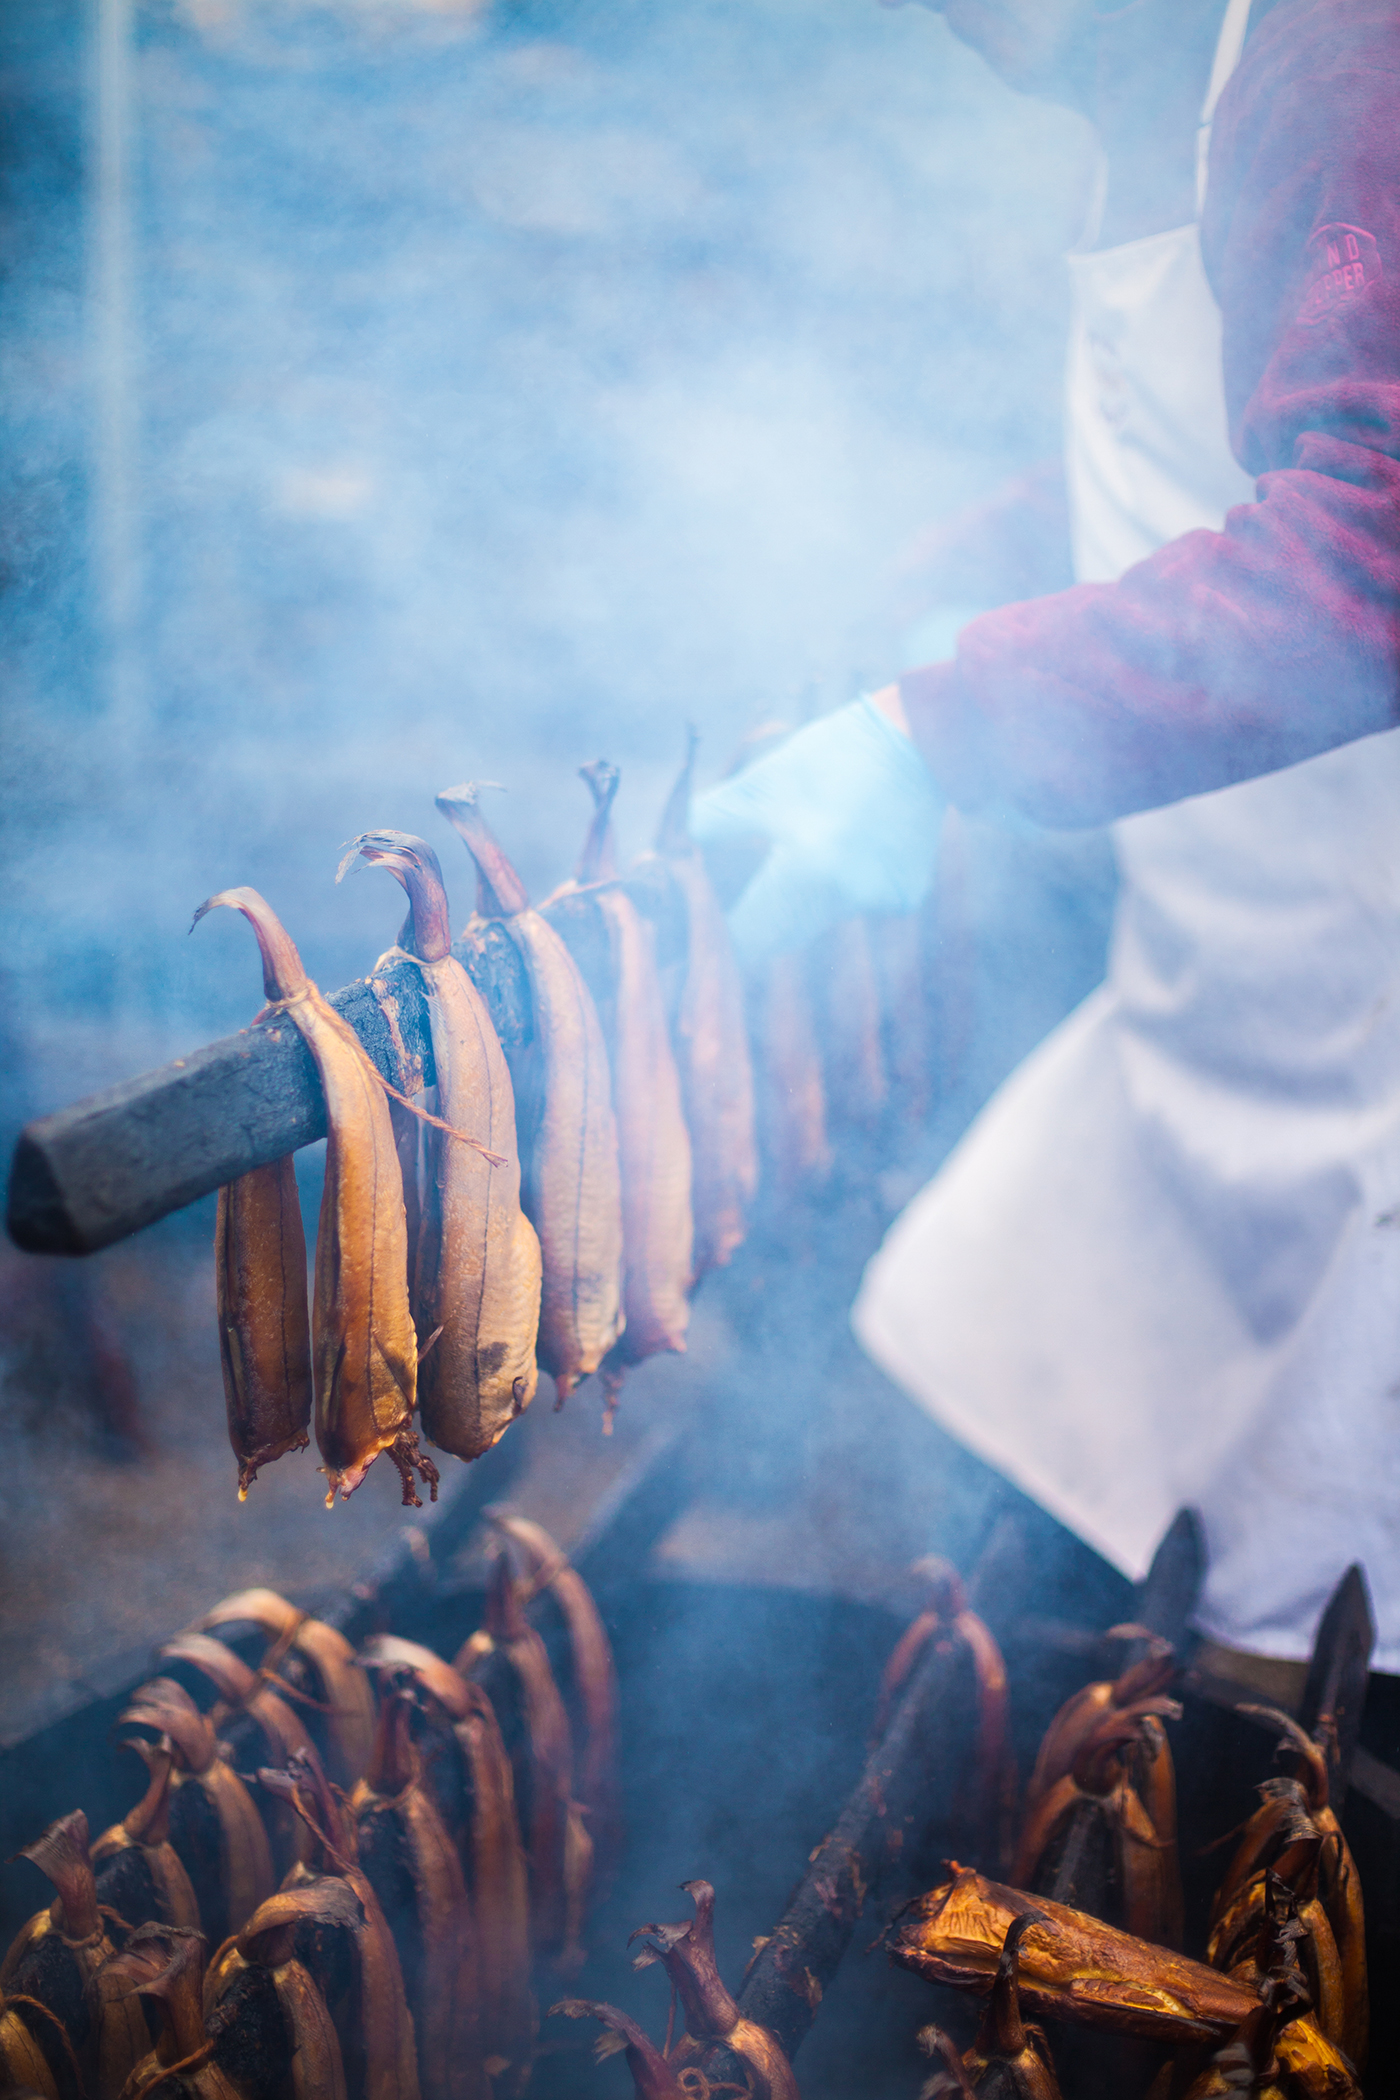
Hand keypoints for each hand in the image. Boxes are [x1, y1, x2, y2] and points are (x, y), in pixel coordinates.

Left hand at [689, 694, 944, 968]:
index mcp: (805, 870)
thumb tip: (670, 857)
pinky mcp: (905, 897)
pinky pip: (855, 906)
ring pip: (818, 922)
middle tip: (742, 883)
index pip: (747, 938)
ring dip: (799, 900)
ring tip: (803, 846)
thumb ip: (706, 826)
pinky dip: (841, 886)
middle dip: (757, 917)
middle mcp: (847, 896)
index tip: (706, 916)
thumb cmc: (830, 757)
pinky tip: (850, 844)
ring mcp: (881, 901)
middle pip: (782, 937)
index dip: (721, 932)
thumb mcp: (757, 786)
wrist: (917, 738)